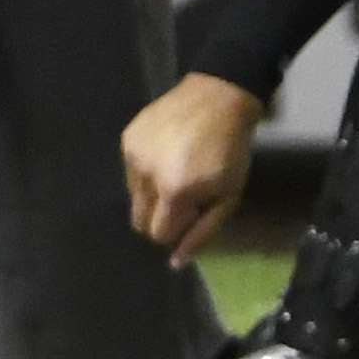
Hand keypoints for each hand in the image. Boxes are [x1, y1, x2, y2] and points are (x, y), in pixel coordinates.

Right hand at [123, 73, 260, 262]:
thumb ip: (201, 232)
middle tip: (183, 197)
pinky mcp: (127, 138)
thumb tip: (174, 263)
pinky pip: (131, 170)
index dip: (176, 229)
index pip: (158, 234)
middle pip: (139, 221)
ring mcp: (133, 154)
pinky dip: (147, 170)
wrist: (220, 95)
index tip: (192, 213)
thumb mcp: (228, 195)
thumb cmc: (231, 148)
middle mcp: (145, 175)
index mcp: (173, 191)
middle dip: (160, 217)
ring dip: (152, 193)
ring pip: (133, 195)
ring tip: (177, 170)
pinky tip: (167, 152)